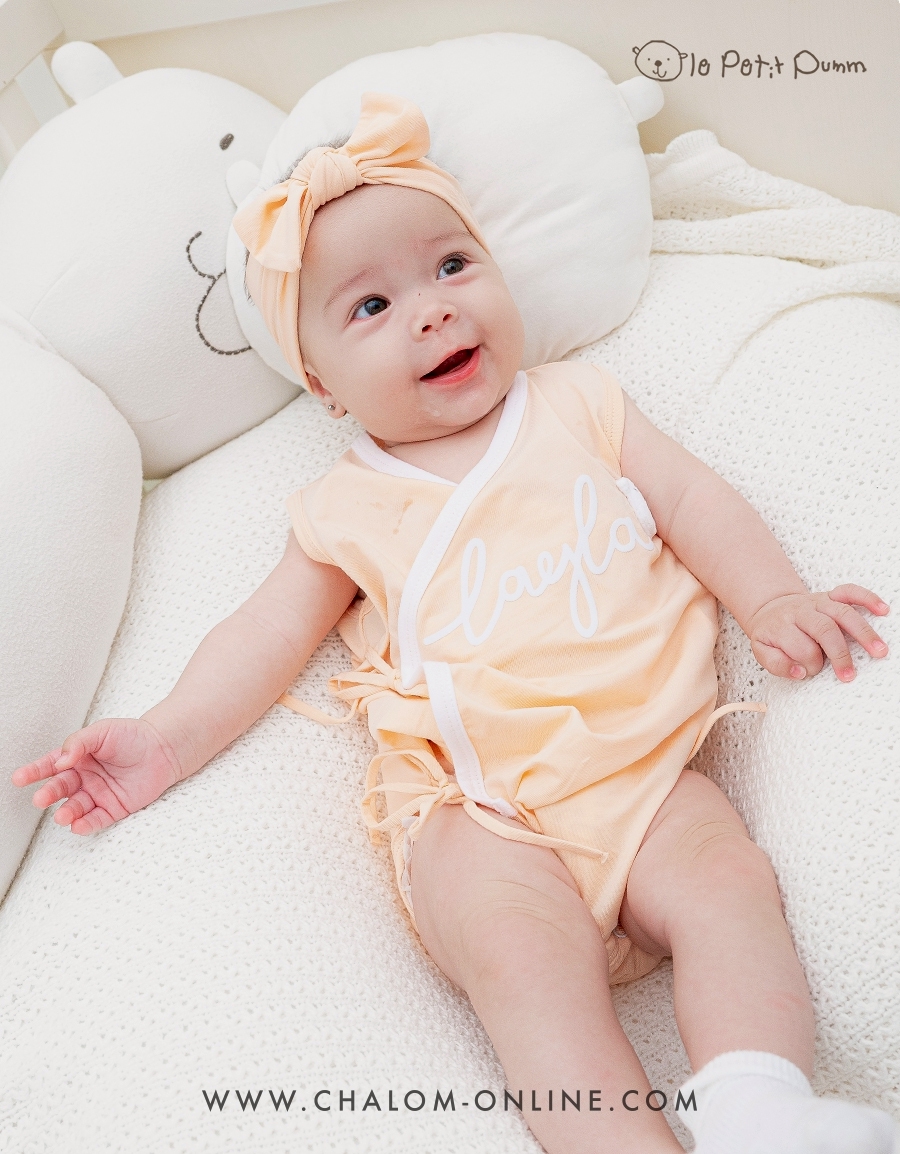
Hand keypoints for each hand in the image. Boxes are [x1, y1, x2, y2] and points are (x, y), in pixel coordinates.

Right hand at [10, 718, 182, 833]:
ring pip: (76, 807)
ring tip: (61, 816)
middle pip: (61, 788)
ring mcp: (98, 794)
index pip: (51, 765)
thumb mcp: (102, 732)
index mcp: (78, 758)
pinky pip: (97, 819)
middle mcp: (85, 778)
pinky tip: (78, 825)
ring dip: (66, 813)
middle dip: (49, 794)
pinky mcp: (115, 808)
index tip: (19, 778)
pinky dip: (86, 824)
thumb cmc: (133, 735)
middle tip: (41, 798)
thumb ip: (78, 743)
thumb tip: (60, 760)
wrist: (165, 747)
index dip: (35, 772)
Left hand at [746, 584, 888, 682]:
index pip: (802, 647)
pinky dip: (867, 598)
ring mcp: (817, 602)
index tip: (812, 673)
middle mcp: (801, 611)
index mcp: (782, 626)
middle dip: (839, 653)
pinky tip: (883, 610)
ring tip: (879, 651)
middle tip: (849, 675)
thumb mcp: (762, 651)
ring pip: (842, 613)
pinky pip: (850, 591)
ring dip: (863, 632)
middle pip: (824, 629)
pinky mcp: (830, 596)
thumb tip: (800, 672)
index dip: (809, 664)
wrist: (771, 609)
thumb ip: (777, 665)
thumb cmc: (771, 635)